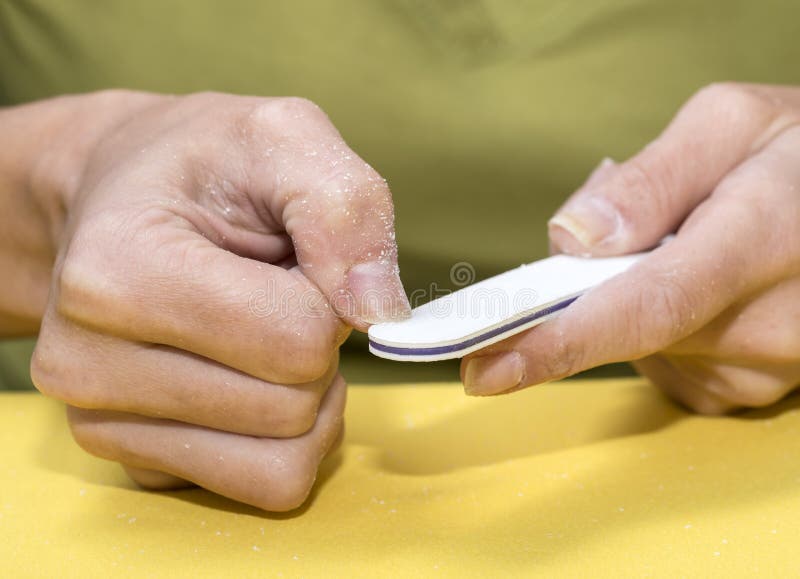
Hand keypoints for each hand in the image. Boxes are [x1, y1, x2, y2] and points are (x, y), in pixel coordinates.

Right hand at [27, 90, 408, 509]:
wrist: (121, 201)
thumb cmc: (202, 166)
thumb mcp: (282, 138)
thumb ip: (344, 208)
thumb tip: (380, 312)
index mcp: (115, 273)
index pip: (296, 340)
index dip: (330, 298)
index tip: (296, 260)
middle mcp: (87, 364)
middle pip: (291, 410)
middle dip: (317, 350)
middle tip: (280, 295)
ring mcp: (103, 425)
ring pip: (283, 467)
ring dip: (309, 400)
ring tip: (267, 335)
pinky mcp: (136, 463)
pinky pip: (261, 485)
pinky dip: (284, 438)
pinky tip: (248, 376)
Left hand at [461, 83, 799, 413]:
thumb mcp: (731, 125)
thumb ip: (649, 180)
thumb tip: (574, 240)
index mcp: (764, 240)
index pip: (646, 307)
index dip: (558, 343)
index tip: (485, 369)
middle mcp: (772, 325)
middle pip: (622, 325)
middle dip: (588, 282)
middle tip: (622, 225)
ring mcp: (762, 369)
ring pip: (636, 346)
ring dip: (625, 297)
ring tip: (679, 244)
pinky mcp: (745, 390)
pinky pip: (660, 363)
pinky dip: (652, 325)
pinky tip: (689, 283)